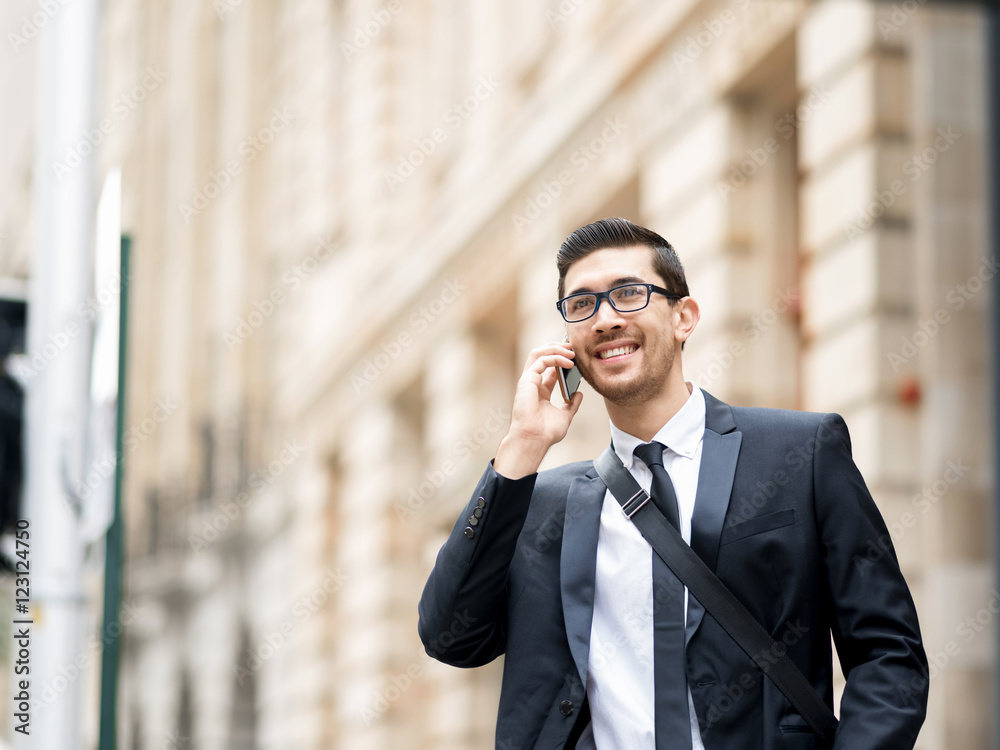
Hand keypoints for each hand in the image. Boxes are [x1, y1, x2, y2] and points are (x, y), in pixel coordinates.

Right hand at [494, 341, 582, 478]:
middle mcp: (533, 383)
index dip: (562, 359)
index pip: (550, 368)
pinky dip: (556, 358)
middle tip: (573, 346)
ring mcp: (528, 380)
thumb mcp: (565, 416)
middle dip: (557, 348)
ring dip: (555, 348)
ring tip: (571, 350)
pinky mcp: (527, 380)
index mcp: (540, 391)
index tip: (576, 356)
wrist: (535, 439)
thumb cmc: (545, 433)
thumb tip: (579, 394)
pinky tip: (568, 362)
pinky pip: (541, 360)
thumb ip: (571, 404)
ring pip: (538, 353)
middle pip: (542, 356)